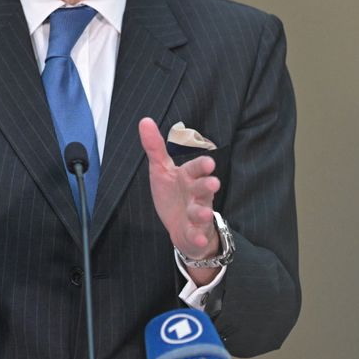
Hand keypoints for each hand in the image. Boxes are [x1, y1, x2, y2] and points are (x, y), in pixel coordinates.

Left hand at [138, 117, 220, 261]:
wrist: (181, 226)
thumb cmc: (173, 194)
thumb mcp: (162, 170)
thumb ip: (155, 148)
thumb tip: (145, 120)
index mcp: (188, 177)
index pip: (196, 169)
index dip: (202, 166)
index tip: (209, 162)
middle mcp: (196, 194)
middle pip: (204, 188)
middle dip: (208, 186)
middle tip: (214, 183)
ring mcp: (197, 213)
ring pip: (202, 211)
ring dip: (203, 212)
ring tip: (204, 212)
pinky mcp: (195, 232)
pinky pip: (198, 234)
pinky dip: (199, 236)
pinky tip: (199, 237)